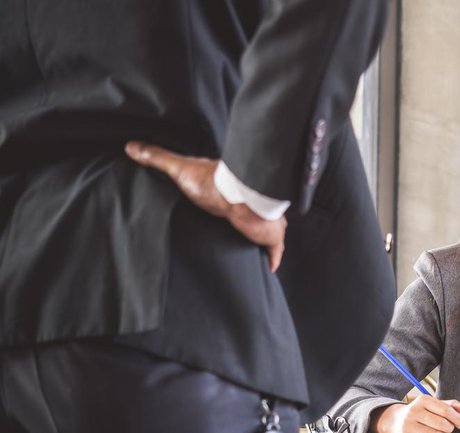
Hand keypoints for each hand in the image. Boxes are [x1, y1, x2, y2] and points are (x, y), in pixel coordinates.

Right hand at [125, 141, 286, 271]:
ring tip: (251, 247)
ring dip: (259, 236)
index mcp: (230, 188)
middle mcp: (249, 203)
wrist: (241, 198)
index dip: (225, 201)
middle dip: (245, 220)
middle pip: (248, 213)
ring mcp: (262, 220)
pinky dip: (273, 257)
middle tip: (236, 231)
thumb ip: (157, 158)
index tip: (219, 208)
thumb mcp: (179, 169)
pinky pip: (274, 250)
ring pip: (264, 230)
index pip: (229, 195)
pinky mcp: (269, 236)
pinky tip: (270, 266)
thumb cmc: (212, 183)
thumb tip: (131, 146)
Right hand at [372, 395, 459, 432]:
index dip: (457, 418)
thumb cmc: (419, 412)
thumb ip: (449, 406)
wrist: (395, 420)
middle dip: (449, 428)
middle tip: (448, 428)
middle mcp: (414, 412)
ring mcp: (409, 426)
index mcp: (422, 400)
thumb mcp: (432, 405)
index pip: (445, 410)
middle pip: (442, 424)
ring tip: (438, 430)